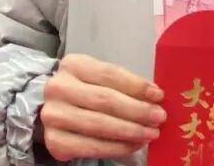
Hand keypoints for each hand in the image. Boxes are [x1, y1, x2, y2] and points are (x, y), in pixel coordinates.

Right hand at [40, 54, 165, 160]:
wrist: (56, 111)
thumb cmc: (86, 90)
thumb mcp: (99, 79)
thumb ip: (122, 85)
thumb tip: (154, 97)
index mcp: (73, 65)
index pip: (109, 74)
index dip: (136, 86)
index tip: (158, 95)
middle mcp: (59, 88)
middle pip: (105, 100)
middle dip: (137, 110)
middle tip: (159, 117)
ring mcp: (53, 116)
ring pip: (99, 125)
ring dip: (130, 131)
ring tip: (151, 133)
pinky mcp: (55, 142)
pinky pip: (91, 147)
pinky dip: (117, 147)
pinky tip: (134, 145)